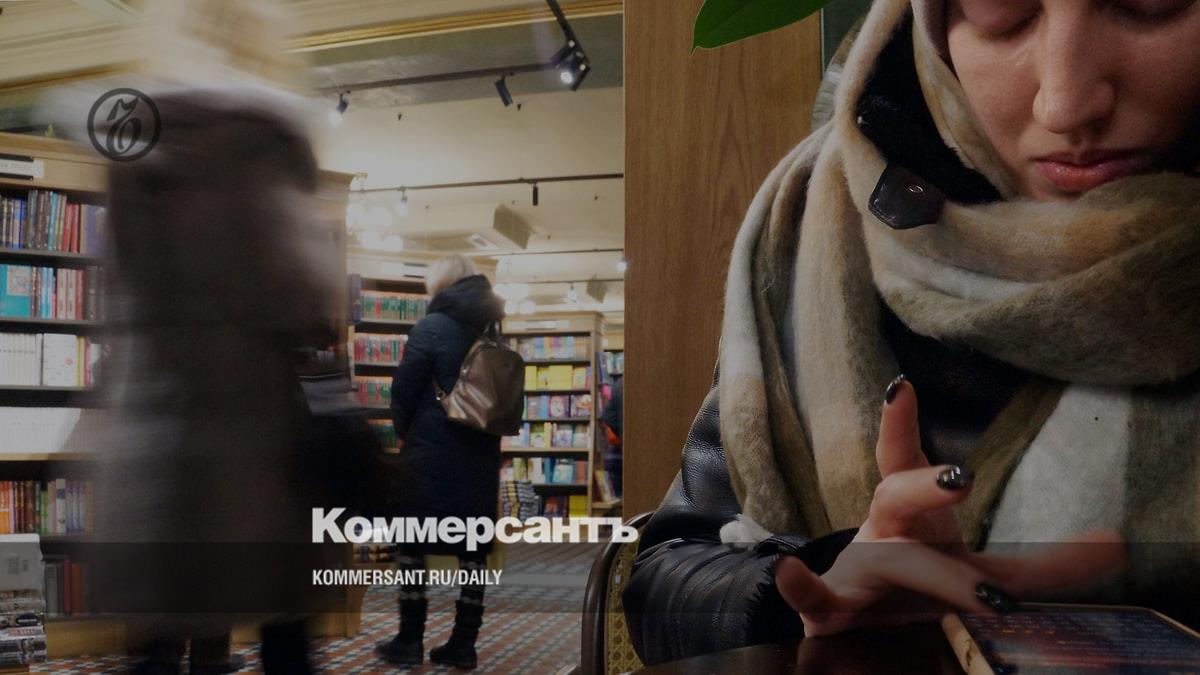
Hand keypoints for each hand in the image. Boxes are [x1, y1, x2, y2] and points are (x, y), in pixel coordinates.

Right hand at [774, 376, 1125, 635]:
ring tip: (987, 595)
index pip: (908, 463)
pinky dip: (800, 587)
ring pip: (880, 555)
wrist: (858, 628)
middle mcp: (881, 530)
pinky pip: (816, 599)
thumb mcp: (981, 570)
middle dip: (925, 485)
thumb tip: (1115, 543)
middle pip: (894, 493)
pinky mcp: (834, 610)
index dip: (901, 425)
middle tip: (963, 479)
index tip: (901, 386)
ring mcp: (856, 568)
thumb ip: (1044, 566)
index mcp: (913, 516)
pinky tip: (790, 571)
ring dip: (920, 566)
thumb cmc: (918, 587)